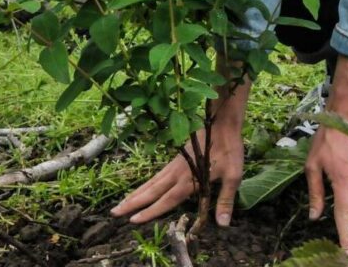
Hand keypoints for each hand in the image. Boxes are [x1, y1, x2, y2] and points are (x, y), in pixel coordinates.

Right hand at [112, 79, 250, 226]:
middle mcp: (178, 173)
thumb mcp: (234, 175)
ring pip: (151, 182)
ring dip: (135, 193)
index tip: (133, 220)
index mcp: (190, 180)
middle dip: (133, 203)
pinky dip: (145, 184)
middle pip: (152, 191)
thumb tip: (222, 225)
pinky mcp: (176, 159)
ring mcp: (174, 165)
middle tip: (114, 213)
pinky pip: (157, 175)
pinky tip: (142, 189)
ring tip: (120, 204)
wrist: (222, 122)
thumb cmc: (230, 149)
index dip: (151, 211)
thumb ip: (225, 200)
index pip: (167, 200)